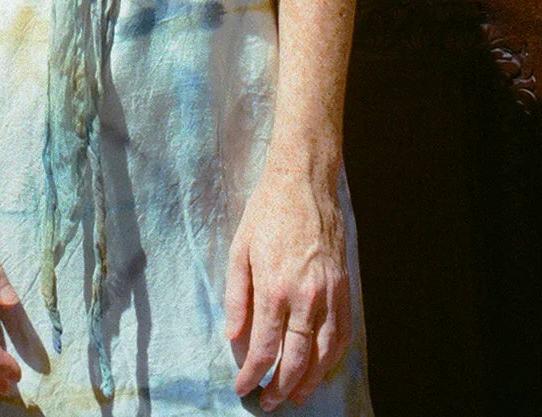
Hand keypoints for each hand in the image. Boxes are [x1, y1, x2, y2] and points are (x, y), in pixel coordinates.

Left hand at [224, 167, 350, 410]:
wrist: (304, 182)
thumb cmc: (267, 212)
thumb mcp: (239, 249)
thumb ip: (237, 297)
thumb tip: (234, 336)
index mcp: (274, 288)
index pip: (264, 348)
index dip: (253, 375)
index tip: (243, 387)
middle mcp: (305, 296)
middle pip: (297, 360)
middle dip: (281, 387)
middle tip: (269, 402)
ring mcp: (329, 293)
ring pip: (324, 354)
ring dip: (310, 381)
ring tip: (296, 395)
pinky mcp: (344, 286)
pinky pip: (343, 333)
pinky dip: (333, 357)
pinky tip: (322, 367)